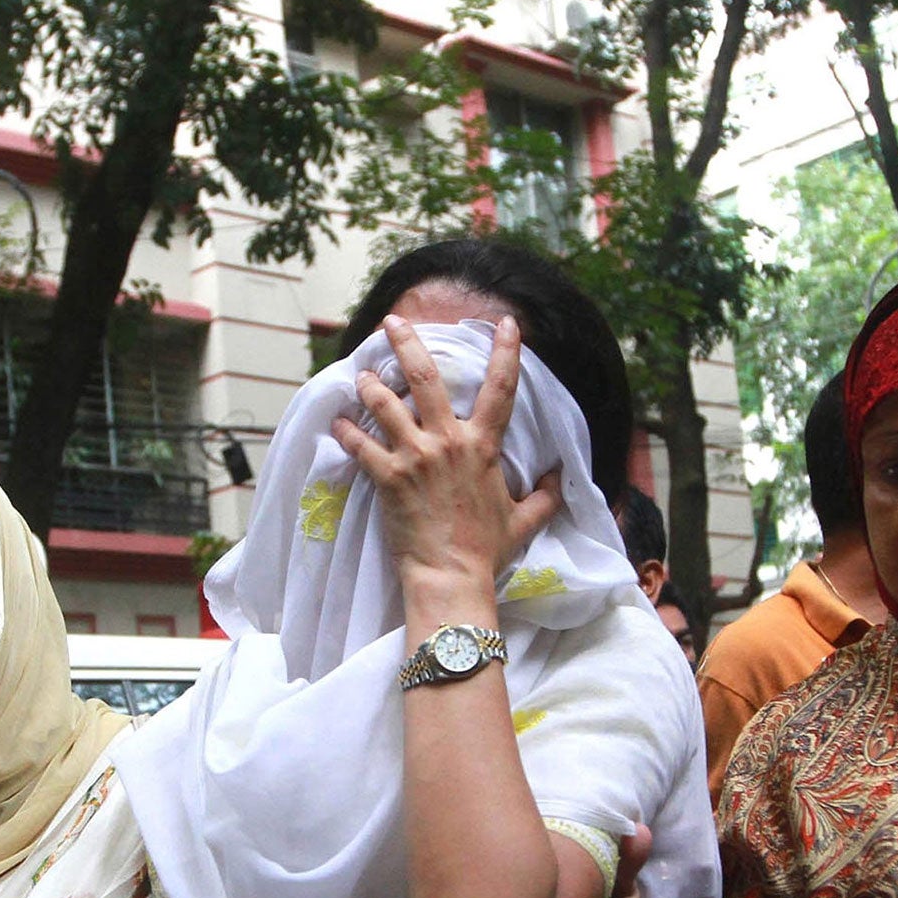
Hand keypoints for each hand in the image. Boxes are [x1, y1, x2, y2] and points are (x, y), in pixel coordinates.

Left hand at [330, 315, 558, 602]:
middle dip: (406, 342)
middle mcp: (448, 441)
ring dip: (370, 386)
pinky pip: (360, 445)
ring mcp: (415, 456)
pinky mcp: (388, 477)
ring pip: (385, 404)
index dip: (506, 351)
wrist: (452, 575)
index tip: (505, 323)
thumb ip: (546, 495)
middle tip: (391, 322)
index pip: (501, 388)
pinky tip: (337, 423)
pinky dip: (346, 432)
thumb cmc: (487, 550)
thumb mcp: (525, 520)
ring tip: (360, 376)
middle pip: (425, 377)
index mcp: (483, 445)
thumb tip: (559, 476)